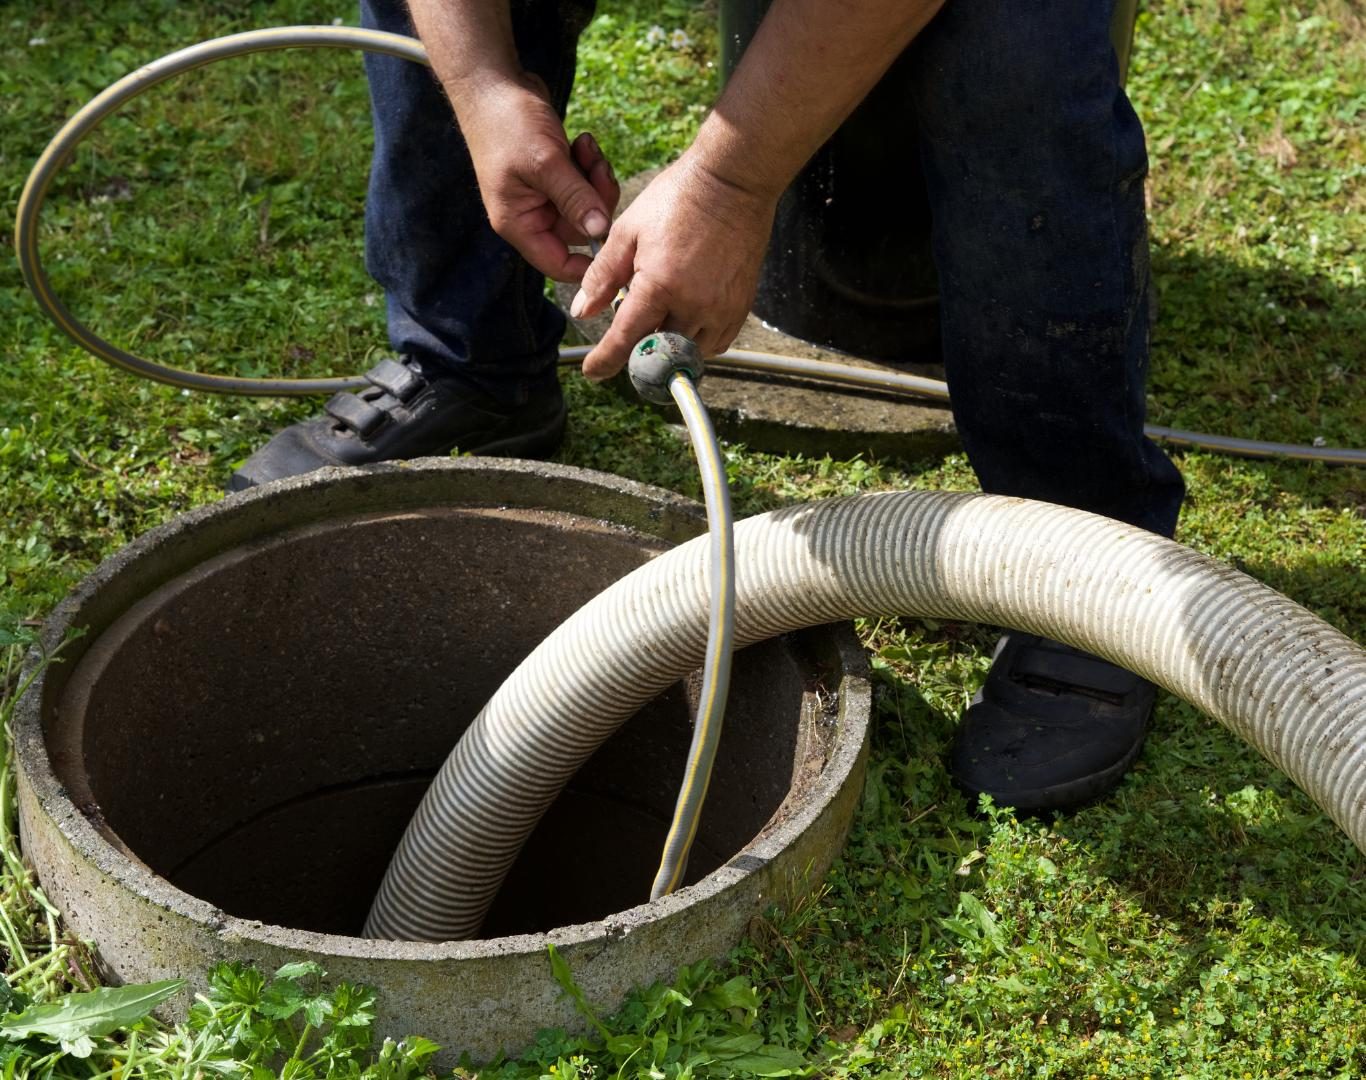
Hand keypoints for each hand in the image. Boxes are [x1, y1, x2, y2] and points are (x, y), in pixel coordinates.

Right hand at [459, 74, 619, 282]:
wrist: (492, 82)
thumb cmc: (507, 122)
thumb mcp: (545, 162)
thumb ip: (575, 199)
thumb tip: (600, 232)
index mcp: (519, 223)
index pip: (557, 265)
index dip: (587, 265)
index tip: (615, 244)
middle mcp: (531, 215)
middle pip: (580, 231)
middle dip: (596, 201)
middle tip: (598, 168)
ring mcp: (544, 195)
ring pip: (587, 206)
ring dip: (595, 178)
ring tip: (587, 147)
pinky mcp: (555, 176)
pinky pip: (584, 184)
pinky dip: (590, 165)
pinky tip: (583, 141)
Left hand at [570, 154, 777, 380]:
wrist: (732, 181)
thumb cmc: (677, 199)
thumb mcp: (627, 231)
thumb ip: (602, 276)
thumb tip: (582, 311)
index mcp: (660, 284)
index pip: (626, 339)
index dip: (605, 361)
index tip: (592, 371)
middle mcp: (693, 304)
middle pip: (658, 351)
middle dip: (639, 350)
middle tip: (628, 335)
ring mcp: (721, 308)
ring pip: (688, 352)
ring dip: (669, 347)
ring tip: (659, 320)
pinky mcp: (741, 306)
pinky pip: (716, 343)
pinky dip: (696, 342)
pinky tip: (685, 321)